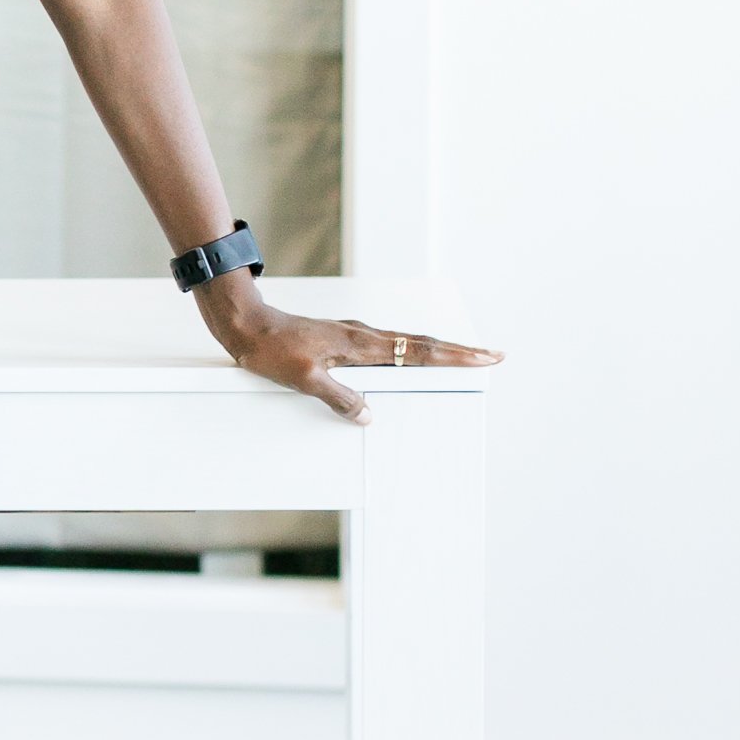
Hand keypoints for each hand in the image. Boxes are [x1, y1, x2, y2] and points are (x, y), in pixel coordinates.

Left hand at [193, 285, 500, 424]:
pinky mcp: (344, 338)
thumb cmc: (272, 351)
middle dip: (459, 351)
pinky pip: (388, 345)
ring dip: (438, 350)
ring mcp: (354, 336)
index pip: (418, 351)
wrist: (246, 323)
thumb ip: (338, 397)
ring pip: (407, 343)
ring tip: (464, 357)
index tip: (486, 357)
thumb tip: (369, 416)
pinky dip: (411, 350)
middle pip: (421, 344)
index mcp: (360, 345)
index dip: (455, 356)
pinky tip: (412, 357)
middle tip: (493, 355)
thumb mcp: (304, 379)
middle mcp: (363, 336)